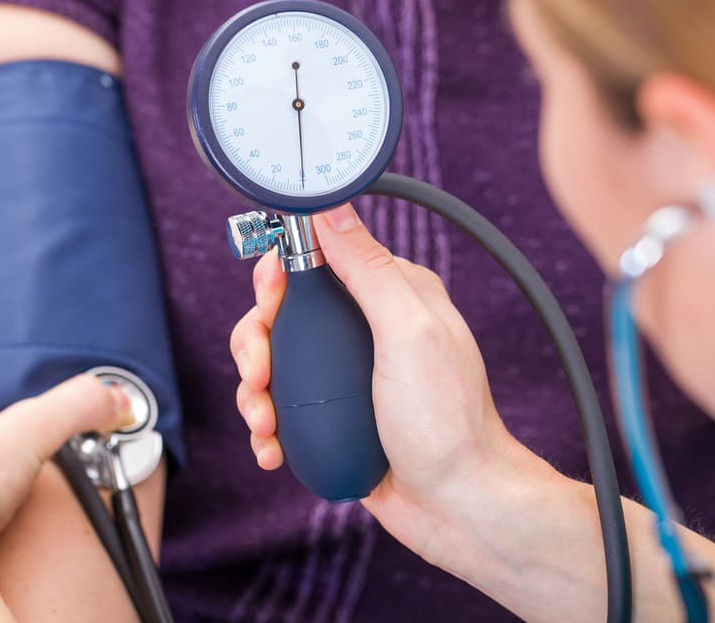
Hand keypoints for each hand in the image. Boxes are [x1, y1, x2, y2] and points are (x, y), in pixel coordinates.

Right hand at [230, 203, 521, 569]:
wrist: (459, 507)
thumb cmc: (448, 423)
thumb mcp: (409, 333)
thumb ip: (368, 269)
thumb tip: (330, 208)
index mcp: (392, 294)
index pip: (318, 258)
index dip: (279, 276)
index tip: (270, 303)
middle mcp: (367, 330)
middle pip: (284, 314)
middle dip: (256, 343)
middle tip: (261, 373)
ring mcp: (348, 376)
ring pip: (275, 364)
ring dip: (255, 392)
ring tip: (264, 423)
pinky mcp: (334, 416)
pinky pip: (284, 409)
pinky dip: (267, 428)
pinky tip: (272, 449)